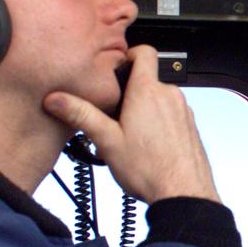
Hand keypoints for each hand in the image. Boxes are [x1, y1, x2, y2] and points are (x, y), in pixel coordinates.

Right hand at [43, 45, 219, 203]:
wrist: (184, 194)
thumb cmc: (150, 170)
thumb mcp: (107, 141)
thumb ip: (81, 115)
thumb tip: (56, 99)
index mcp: (148, 92)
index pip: (144, 52)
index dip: (128, 54)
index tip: (115, 67)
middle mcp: (170, 96)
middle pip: (147, 80)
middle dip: (129, 93)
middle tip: (113, 115)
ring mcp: (184, 111)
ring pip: (159, 100)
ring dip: (144, 110)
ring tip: (129, 136)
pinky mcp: (191, 127)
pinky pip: (172, 116)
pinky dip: (159, 124)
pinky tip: (148, 146)